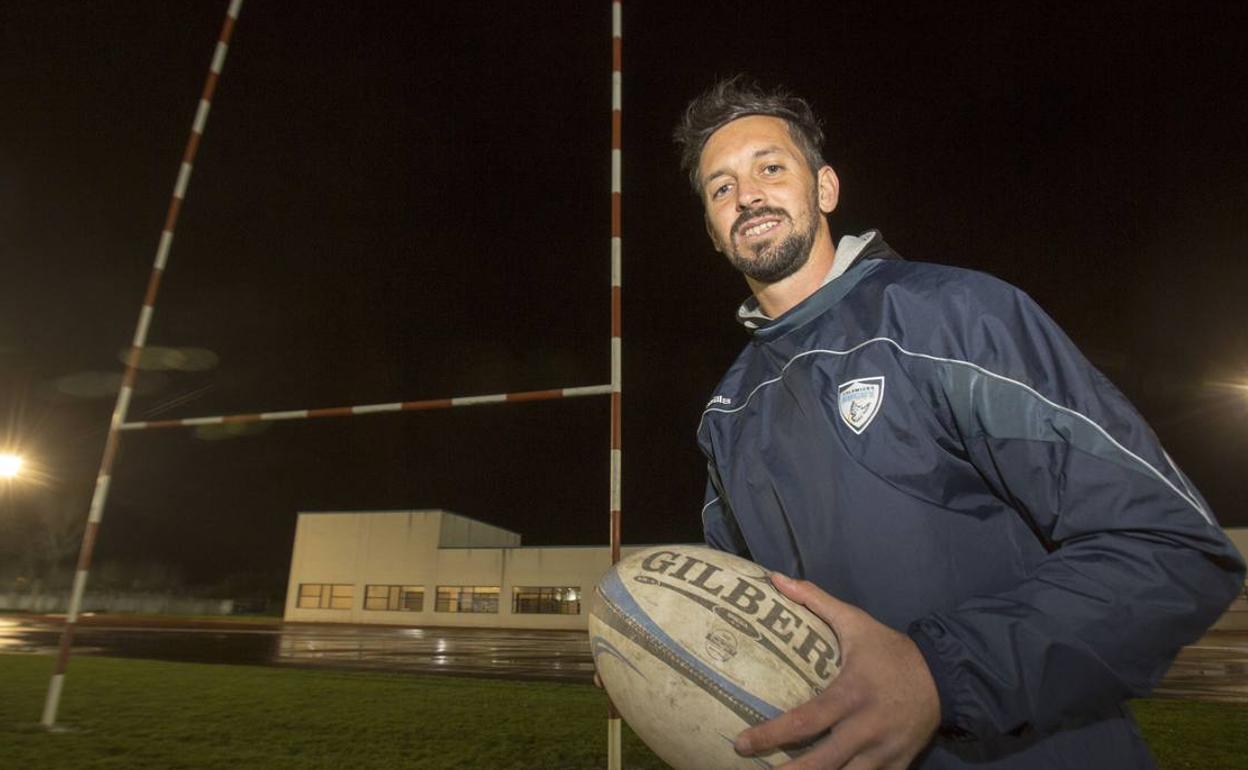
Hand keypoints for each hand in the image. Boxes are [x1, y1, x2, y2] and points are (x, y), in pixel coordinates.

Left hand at [734, 573, 940, 768]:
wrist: (945, 677)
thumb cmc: (891, 651)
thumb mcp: (856, 622)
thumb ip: (816, 601)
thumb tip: (777, 578)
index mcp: (852, 694)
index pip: (806, 721)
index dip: (772, 735)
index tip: (743, 743)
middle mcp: (867, 728)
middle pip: (822, 762)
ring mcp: (884, 751)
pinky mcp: (897, 765)